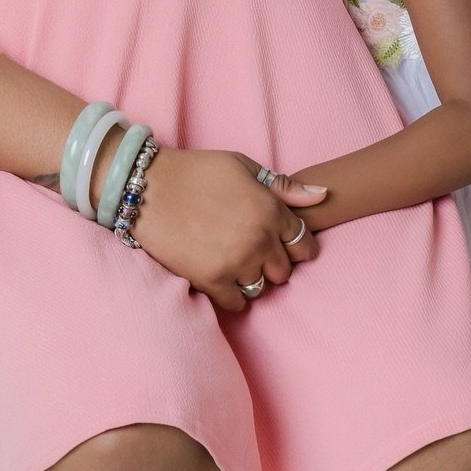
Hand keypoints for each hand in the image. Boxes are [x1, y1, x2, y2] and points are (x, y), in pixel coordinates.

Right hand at [132, 149, 324, 312]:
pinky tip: (219, 274)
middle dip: (272, 262)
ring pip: (261, 287)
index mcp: (270, 209)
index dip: (295, 245)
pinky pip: (236, 302)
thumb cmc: (197, 172)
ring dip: (251, 277)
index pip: (304, 244)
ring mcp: (236, 262)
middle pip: (284, 270)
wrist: (148, 188)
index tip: (281, 243)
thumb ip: (284, 187)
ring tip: (232, 261)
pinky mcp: (211, 280)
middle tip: (251, 249)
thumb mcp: (243, 167)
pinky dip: (230, 293)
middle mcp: (259, 239)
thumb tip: (323, 195)